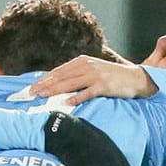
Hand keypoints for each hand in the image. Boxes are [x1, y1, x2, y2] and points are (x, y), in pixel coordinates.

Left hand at [30, 56, 155, 105]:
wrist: (134, 78)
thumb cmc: (110, 78)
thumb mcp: (91, 72)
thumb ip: (75, 76)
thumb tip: (55, 85)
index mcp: (81, 62)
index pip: (58, 71)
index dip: (44, 80)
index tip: (31, 88)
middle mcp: (87, 66)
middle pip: (61, 77)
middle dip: (44, 85)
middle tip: (30, 93)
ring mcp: (95, 75)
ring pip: (71, 83)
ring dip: (55, 90)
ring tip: (42, 96)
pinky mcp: (104, 85)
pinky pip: (87, 92)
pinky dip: (76, 98)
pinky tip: (66, 103)